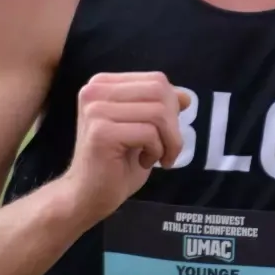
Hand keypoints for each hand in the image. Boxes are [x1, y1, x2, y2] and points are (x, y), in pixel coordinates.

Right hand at [62, 72, 189, 221]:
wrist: (88, 195)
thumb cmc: (116, 163)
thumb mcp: (142, 129)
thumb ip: (159, 108)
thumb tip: (186, 96)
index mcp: (102, 84)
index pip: (156, 80)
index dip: (172, 106)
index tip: (166, 132)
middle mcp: (94, 91)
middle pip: (159, 92)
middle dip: (174, 124)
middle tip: (168, 148)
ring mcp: (95, 111)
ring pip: (158, 113)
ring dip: (169, 141)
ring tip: (158, 158)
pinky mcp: (101, 132)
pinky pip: (149, 133)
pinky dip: (157, 151)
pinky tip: (144, 163)